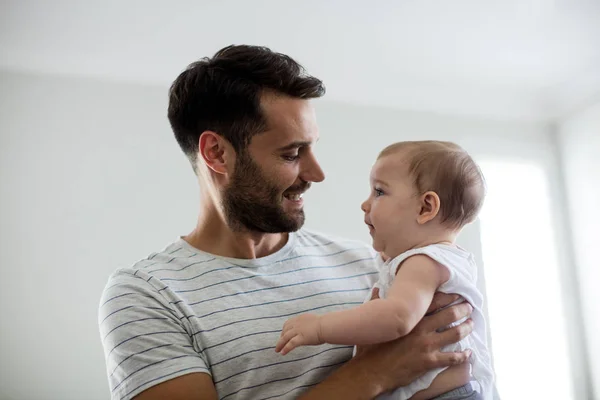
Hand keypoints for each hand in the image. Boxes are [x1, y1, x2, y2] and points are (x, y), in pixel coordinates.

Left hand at [275, 313, 322, 354]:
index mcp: (300, 318)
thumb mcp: (314, 321)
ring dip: (280, 344)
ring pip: (285, 337)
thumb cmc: (325, 325)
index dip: (284, 330)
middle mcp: (297, 324)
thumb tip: (309, 328)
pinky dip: (286, 348)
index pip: (288, 323)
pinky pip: (290, 344)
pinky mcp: (301, 338)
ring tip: (277, 350)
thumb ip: (309, 324)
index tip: (283, 335)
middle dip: (281, 337)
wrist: (327, 326)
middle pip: (285, 330)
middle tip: (279, 344)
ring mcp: (298, 331)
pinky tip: (282, 353)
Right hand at [354, 294, 472, 393]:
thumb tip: (377, 288)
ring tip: (472, 324)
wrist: (371, 370)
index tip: (456, 294)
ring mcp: (426, 346)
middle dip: (462, 310)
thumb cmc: (371, 347)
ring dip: (466, 328)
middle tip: (469, 307)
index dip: (447, 297)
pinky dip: (462, 356)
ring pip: (454, 334)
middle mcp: (421, 329)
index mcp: (410, 318)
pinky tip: (468, 354)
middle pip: (448, 315)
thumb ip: (376, 303)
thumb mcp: (375, 322)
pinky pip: (451, 358)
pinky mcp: (429, 362)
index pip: (433, 302)